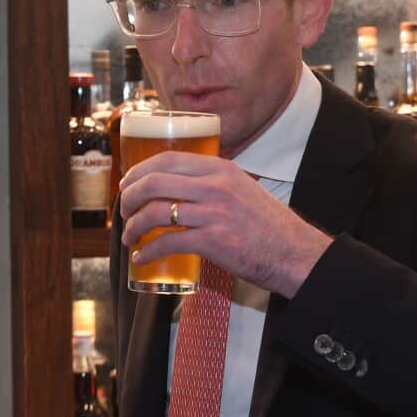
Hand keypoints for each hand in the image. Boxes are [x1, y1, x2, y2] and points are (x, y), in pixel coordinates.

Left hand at [118, 151, 332, 297]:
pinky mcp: (213, 241)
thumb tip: (177, 188)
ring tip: (129, 236)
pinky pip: (168, 242)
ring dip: (133, 226)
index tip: (127, 184)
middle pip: (154, 182)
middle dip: (129, 197)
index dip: (139, 171)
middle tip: (123, 211)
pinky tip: (141, 257)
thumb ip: (212, 183)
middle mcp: (215, 186)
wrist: (294, 252)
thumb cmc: (266, 225)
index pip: (167, 159)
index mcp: (220, 169)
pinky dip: (147, 251)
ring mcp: (213, 213)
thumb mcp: (241, 189)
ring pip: (155, 212)